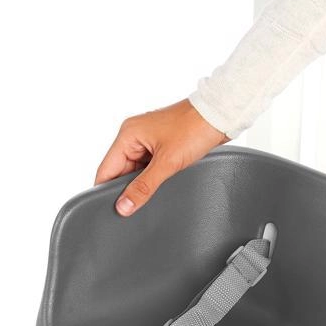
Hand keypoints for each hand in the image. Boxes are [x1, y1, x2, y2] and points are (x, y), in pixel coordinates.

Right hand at [95, 99, 228, 216]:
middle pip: (119, 172)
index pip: (106, 169)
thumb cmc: (194, 129)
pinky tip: (161, 183)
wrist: (219, 116)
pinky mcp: (160, 146)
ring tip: (154, 190)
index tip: (112, 210)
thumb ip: (143, 187)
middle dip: (127, 189)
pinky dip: (152, 178)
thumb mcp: (167, 163)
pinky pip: (148, 167)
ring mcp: (147, 141)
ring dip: (142, 183)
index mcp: (127, 135)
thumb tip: (124, 206)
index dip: (106, 191)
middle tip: (136, 206)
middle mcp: (133, 136)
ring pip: (135, 171)